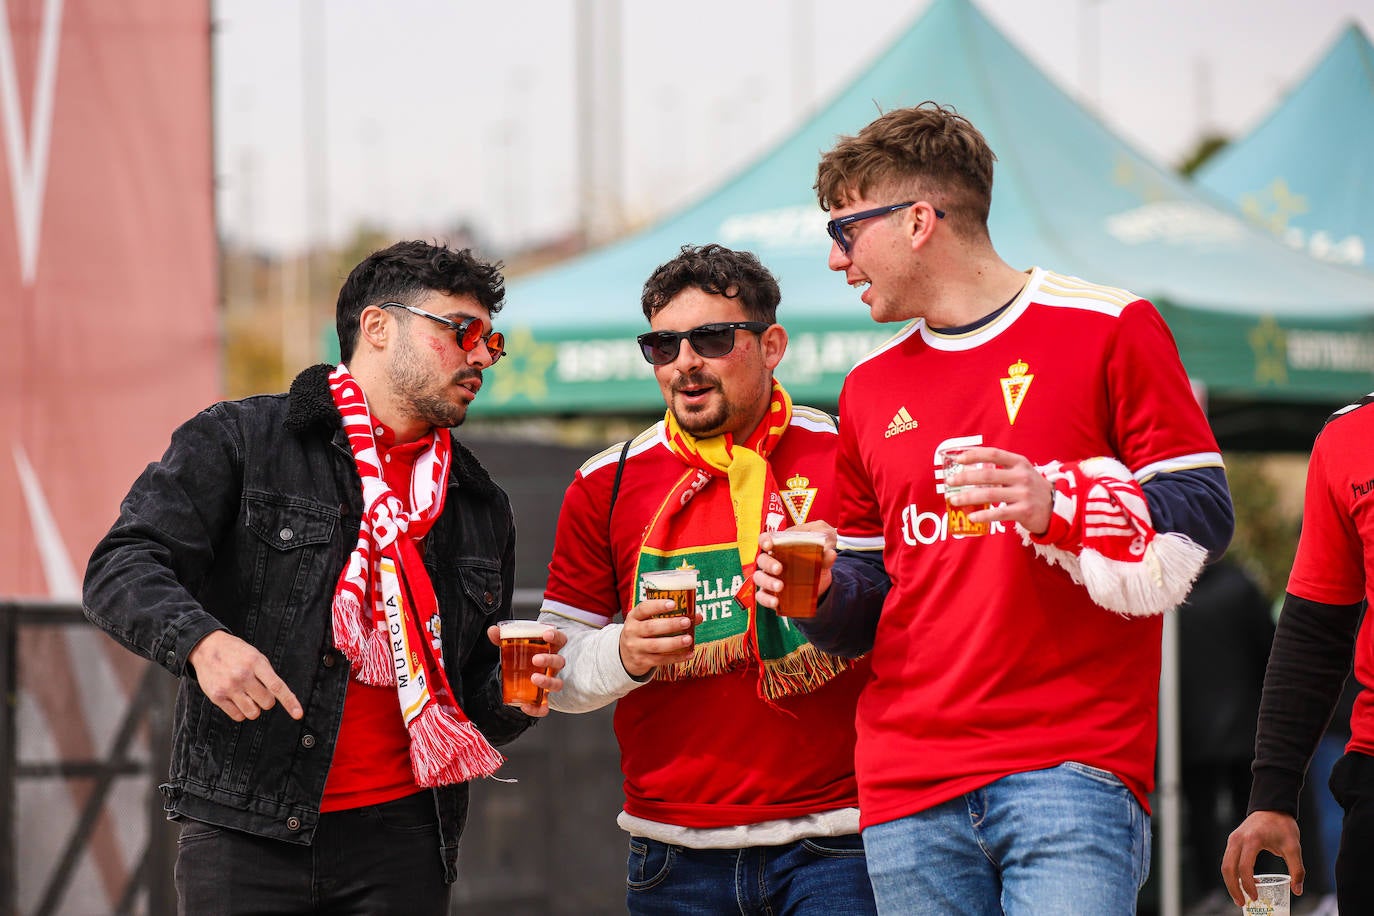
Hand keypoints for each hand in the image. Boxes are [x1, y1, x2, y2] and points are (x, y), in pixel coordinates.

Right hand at [188, 630, 303, 721]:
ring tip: (246, 695)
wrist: (207, 647)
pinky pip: (237, 716)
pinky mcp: (216, 696)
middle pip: (267, 703)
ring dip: (254, 708)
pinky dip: (241, 712)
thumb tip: (279, 697)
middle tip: (257, 690)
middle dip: (266, 700)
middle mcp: (242, 675)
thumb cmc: (236, 653)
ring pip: (253, 713)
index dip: (290, 701)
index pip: (277, 686)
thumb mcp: (256, 656)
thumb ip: (267, 674)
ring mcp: (229, 687)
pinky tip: (236, 699)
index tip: (298, 714)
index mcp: (256, 662)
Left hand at [485, 624, 567, 717]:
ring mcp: (549, 682)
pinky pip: (544, 707)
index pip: (560, 640)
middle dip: (549, 660)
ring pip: (557, 684)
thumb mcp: (512, 645)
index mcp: (549, 649)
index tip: (546, 635)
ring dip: (548, 682)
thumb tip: (493, 631)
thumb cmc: (522, 657)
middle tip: (536, 660)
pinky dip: (537, 709)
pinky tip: (526, 706)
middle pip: (559, 662)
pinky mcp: (543, 699)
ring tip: (534, 678)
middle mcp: (553, 666)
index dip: (556, 636)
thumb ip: (502, 638)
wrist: (517, 676)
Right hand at [618, 599, 698, 677]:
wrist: (625, 655)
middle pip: (651, 628)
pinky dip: (676, 657)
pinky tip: (689, 654)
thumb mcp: (648, 621)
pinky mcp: (642, 661)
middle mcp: (632, 631)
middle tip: (686, 621)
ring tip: (688, 639)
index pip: (643, 608)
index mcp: (634, 617)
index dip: (657, 605)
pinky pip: (661, 660)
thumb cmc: (642, 633)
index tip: (673, 603)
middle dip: (670, 625)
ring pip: (656, 646)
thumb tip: (697, 616)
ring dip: (674, 642)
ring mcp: (636, 648)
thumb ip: (669, 617)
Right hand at [754, 522, 836, 610]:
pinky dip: (766, 599)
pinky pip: (761, 596)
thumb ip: (824, 556)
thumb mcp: (821, 559)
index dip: (764, 540)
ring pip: (759, 578)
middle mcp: (771, 562)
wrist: (818, 586)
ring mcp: (769, 578)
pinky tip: (775, 602)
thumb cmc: (814, 564)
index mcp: (780, 548)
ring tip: (780, 587)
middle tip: (779, 569)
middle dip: (768, 564)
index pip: (766, 540)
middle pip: (762, 560)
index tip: (769, 544)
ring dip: (767, 581)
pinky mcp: (770, 594)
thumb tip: (831, 553)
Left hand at [945, 447, 1052, 535]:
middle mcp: (1021, 476)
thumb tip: (970, 470)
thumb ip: (1001, 469)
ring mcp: (1023, 494)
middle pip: (987, 474)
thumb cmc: (1032, 488)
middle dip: (965, 477)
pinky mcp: (1024, 511)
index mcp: (1019, 463)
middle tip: (950, 481)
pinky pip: (999, 513)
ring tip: (954, 499)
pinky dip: (984, 515)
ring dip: (968, 497)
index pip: (994, 453)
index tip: (958, 459)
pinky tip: (971, 516)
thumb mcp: (1021, 472)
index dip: (975, 455)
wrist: (1057, 507)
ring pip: (990, 494)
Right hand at [1221, 810, 1304, 905]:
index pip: (1244, 867)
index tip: (1255, 897)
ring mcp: (1233, 839)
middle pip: (1228, 868)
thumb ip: (1297, 869)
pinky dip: (1233, 874)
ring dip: (1231, 883)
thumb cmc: (1283, 826)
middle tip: (1242, 904)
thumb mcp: (1294, 847)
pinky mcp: (1233, 840)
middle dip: (1233, 888)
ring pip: (1225, 865)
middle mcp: (1238, 839)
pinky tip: (1246, 883)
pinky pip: (1228, 860)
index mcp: (1252, 840)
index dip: (1248, 885)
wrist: (1272, 806)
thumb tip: (1297, 890)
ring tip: (1241, 898)